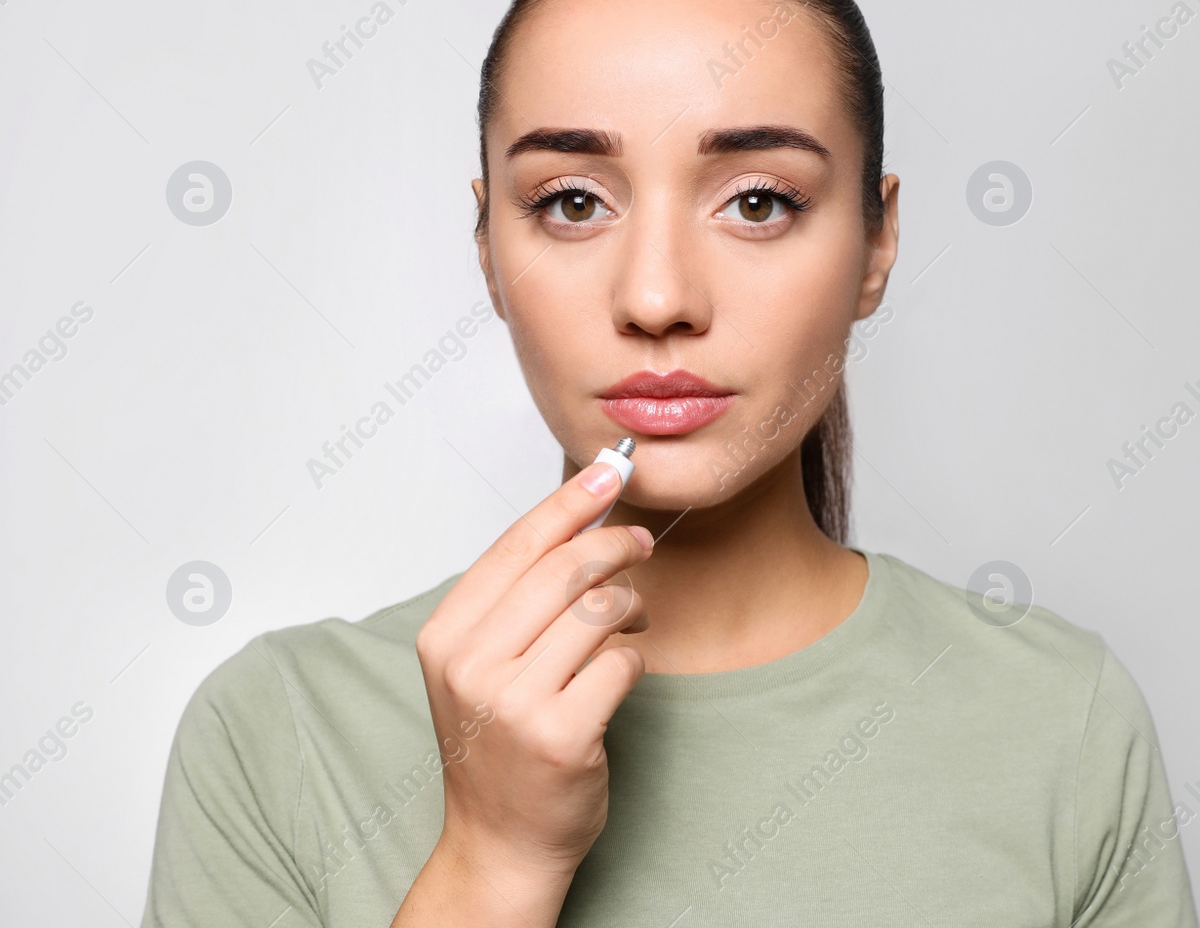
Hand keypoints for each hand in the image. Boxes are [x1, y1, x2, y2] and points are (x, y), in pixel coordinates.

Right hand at [414, 460, 651, 887]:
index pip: (516, 544)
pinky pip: (622, 664)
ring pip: (599, 611)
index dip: (570, 501)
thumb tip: (581, 517)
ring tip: (630, 620)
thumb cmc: (499, 745)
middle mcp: (471, 664)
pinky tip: (622, 671)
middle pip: (564, 569)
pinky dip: (634, 660)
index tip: (610, 470)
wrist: (500, 840)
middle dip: (616, 545)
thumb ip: (517, 598)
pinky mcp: (562, 736)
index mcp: (445, 635)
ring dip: (629, 606)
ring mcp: (515, 703)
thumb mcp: (481, 663)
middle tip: (641, 544)